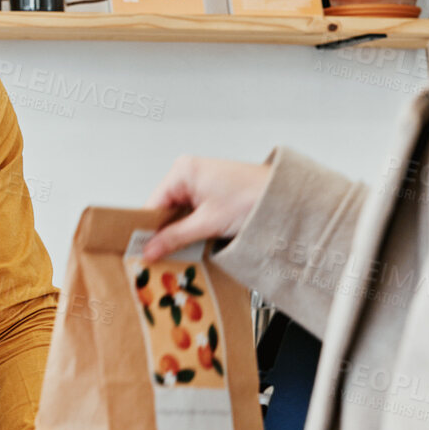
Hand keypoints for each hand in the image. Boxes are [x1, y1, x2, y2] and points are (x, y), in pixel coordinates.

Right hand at [142, 157, 271, 260]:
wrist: (287, 198)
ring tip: (177, 253)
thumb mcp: (208, 223)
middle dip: (164, 234)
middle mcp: (189, 172)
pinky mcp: (213, 193)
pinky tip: (193, 243)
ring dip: (180, 233)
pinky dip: (192, 228)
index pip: (153, 204)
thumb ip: (175, 237)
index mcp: (183, 171)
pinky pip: (193, 213)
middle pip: (165, 209)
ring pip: (179, 213)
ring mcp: (201, 182)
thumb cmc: (254, 198)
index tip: (141, 252)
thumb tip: (150, 249)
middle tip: (157, 258)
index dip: (146, 230)